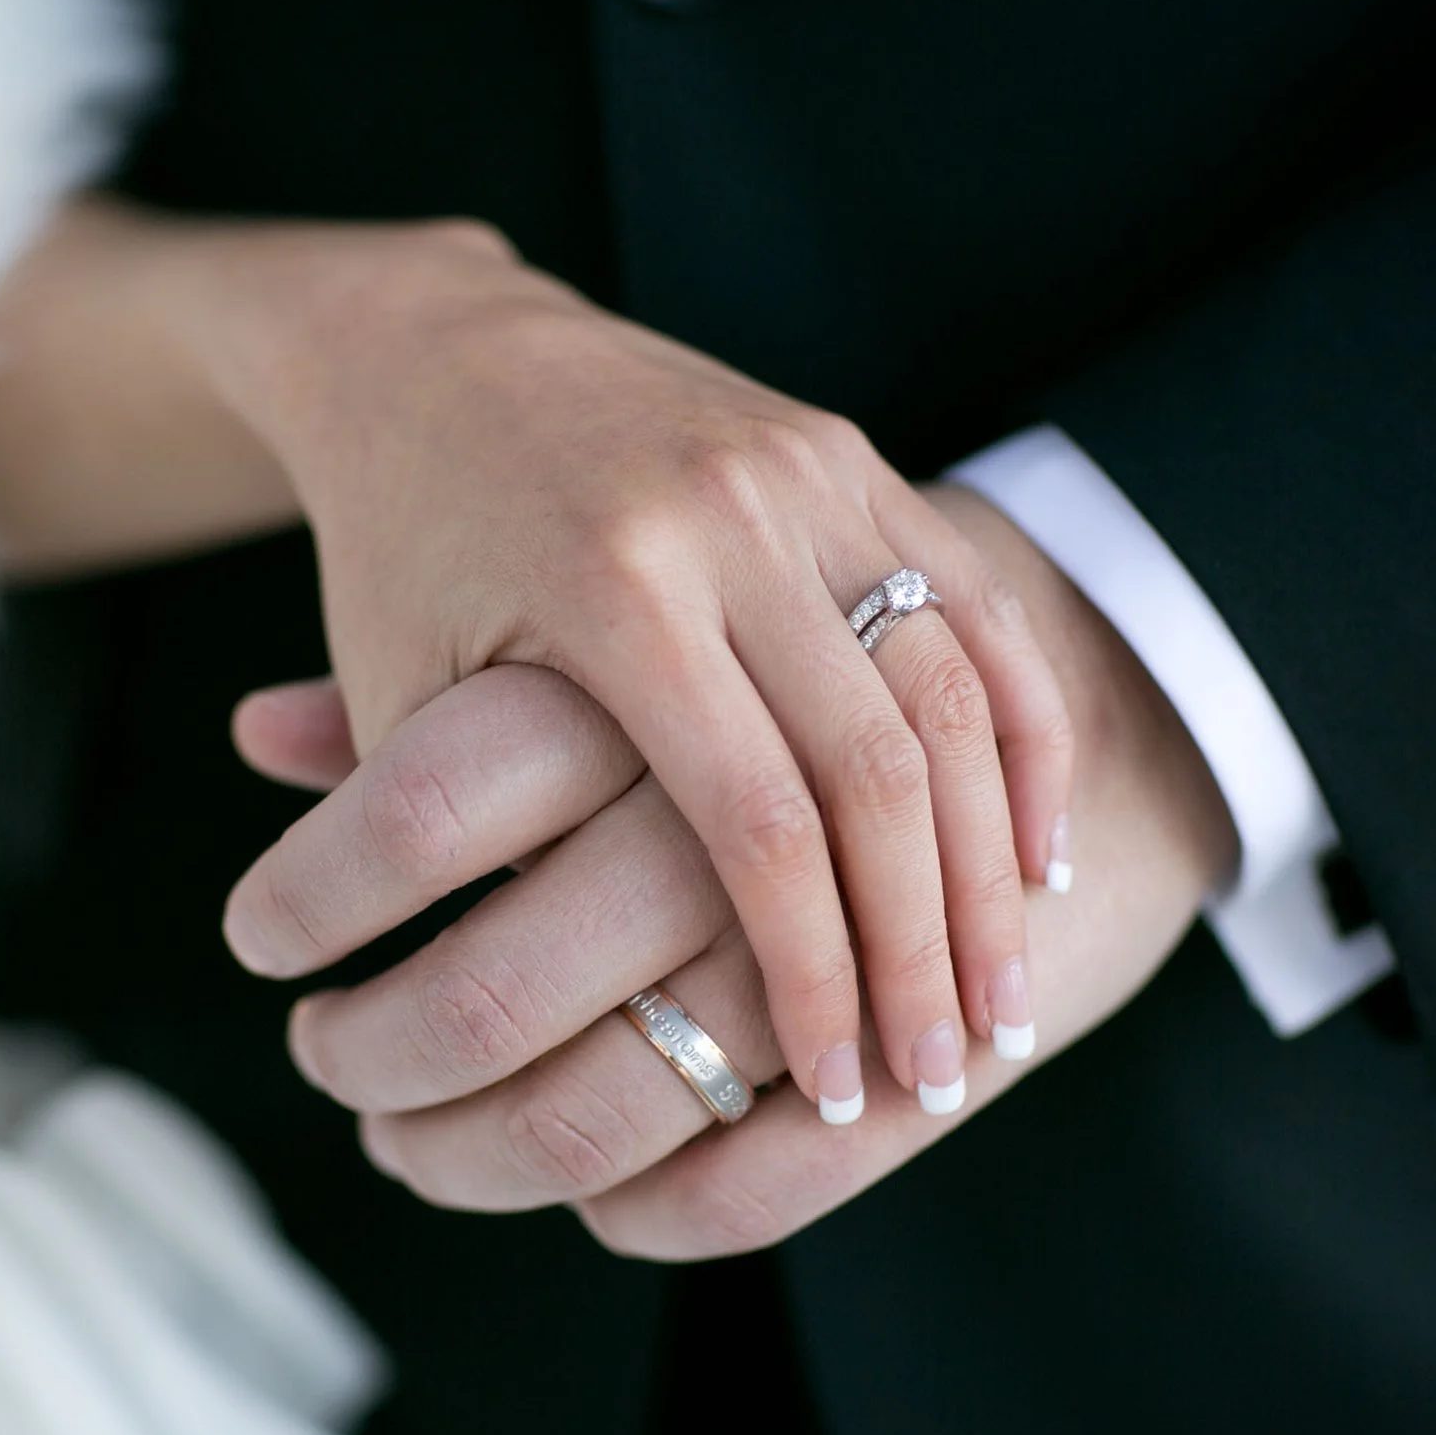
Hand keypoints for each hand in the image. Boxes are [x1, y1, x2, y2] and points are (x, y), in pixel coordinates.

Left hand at [226, 486, 1236, 1257]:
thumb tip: (545, 1037)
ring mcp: (805, 475)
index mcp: (610, 587)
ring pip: (948, 689)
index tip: (841, 1088)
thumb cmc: (404, 552)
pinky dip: (1012, 737)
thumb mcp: (403, 697)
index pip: (754, 819)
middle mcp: (727, 518)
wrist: (435, 346)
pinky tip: (1032, 855)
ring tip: (1000, 1001)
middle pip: (877, 765)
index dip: (813, 968)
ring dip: (985, 861)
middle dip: (921, 942)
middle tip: (947, 1072)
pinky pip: (970, 608)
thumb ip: (482, 855)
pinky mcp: (848, 457)